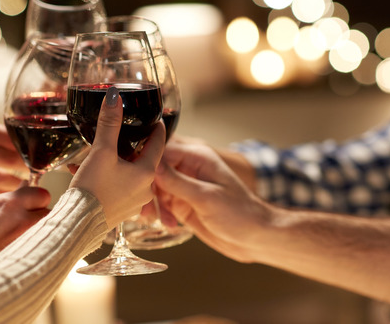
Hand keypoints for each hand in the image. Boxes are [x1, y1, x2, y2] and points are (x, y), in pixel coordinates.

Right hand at [0, 114, 25, 198]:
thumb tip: (25, 145)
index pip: (13, 138)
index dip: (28, 148)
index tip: (36, 153)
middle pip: (14, 160)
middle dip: (28, 167)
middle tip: (33, 170)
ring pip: (6, 181)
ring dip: (17, 183)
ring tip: (21, 182)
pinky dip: (2, 193)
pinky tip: (5, 191)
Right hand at [69, 87, 165, 228]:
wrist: (77, 224)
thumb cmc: (92, 189)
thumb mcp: (101, 151)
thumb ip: (109, 124)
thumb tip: (114, 97)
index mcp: (146, 173)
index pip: (158, 144)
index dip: (157, 129)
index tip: (156, 119)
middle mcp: (144, 190)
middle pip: (143, 160)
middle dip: (131, 146)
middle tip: (124, 132)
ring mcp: (133, 203)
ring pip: (128, 174)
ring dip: (115, 162)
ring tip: (97, 152)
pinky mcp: (119, 211)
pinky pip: (117, 188)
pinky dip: (106, 177)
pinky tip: (86, 171)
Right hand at [155, 142, 271, 262]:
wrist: (255, 238)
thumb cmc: (240, 213)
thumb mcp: (206, 197)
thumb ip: (176, 181)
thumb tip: (152, 165)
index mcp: (197, 157)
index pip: (162, 151)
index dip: (146, 164)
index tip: (134, 178)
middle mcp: (188, 169)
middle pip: (154, 170)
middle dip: (147, 188)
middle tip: (144, 207)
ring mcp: (185, 187)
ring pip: (155, 188)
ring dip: (152, 204)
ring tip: (155, 219)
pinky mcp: (183, 204)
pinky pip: (162, 204)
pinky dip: (160, 214)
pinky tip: (168, 224)